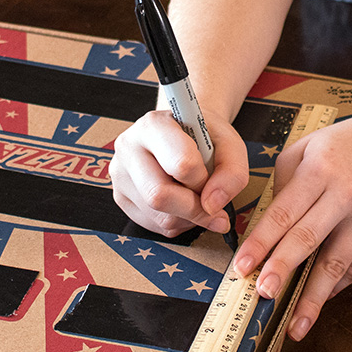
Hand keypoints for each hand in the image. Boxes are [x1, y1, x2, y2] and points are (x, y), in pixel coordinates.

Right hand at [109, 109, 248, 236]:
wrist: (183, 133)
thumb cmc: (204, 137)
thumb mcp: (229, 144)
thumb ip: (231, 173)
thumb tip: (213, 207)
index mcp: (154, 126)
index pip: (180, 164)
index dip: (203, 180)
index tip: (210, 177)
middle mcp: (129, 147)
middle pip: (159, 196)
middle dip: (194, 208)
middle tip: (211, 203)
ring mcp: (120, 175)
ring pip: (159, 216)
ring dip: (190, 217)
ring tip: (196, 197)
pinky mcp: (121, 197)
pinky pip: (155, 225)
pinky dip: (179, 223)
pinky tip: (183, 203)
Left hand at [232, 113, 351, 340]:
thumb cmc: (339, 148)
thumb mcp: (303, 151)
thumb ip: (282, 188)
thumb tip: (265, 234)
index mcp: (320, 169)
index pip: (283, 212)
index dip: (261, 243)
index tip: (241, 267)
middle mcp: (348, 192)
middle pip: (309, 238)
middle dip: (283, 269)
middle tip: (262, 295)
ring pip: (337, 263)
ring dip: (313, 297)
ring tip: (295, 325)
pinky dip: (335, 285)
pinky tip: (318, 300)